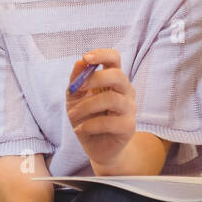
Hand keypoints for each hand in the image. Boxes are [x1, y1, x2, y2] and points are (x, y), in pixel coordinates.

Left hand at [66, 49, 135, 167]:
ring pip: (112, 99)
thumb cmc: (86, 118)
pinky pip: (109, 122)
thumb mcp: (74, 98)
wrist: (95, 147)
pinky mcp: (129, 126)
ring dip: (86, 107)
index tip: (85, 57)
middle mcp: (125, 91)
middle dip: (95, 78)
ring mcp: (129, 108)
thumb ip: (76, 80)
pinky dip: (90, 125)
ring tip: (72, 116)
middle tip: (78, 89)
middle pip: (118, 75)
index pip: (115, 58)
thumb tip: (80, 62)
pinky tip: (79, 129)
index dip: (102, 54)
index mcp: (113, 80)